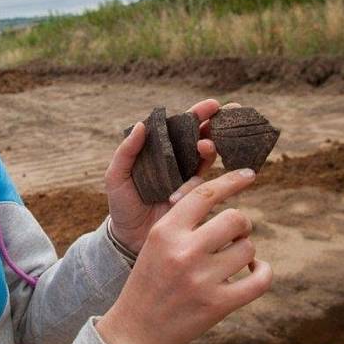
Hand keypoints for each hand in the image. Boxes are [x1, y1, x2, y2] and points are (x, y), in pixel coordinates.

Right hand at [95, 169, 272, 343]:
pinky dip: (263, 272)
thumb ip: (183, 220)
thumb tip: (223, 198)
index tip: (249, 174)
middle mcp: (184, 252)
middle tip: (234, 233)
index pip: (205, 194)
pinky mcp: (219, 305)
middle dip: (240, 224)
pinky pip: (261, 280)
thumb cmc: (149, 278)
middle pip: (235, 218)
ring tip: (233, 259)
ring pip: (248, 248)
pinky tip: (254, 271)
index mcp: (165, 231)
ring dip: (246, 251)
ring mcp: (202, 279)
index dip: (231, 181)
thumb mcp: (155, 242)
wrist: (136, 327)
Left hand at [105, 99, 237, 253]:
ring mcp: (189, 180)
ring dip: (210, 149)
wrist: (129, 238)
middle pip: (202, 137)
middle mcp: (178, 162)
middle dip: (218, 124)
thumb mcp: (116, 176)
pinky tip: (195, 184)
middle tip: (227, 114)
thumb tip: (140, 125)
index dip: (198, 114)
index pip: (181, 127)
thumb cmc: (121, 204)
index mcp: (160, 151)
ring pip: (208, 158)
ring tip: (205, 146)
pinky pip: (209, 186)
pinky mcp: (196, 199)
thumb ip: (126, 152)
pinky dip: (207, 181)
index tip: (213, 105)